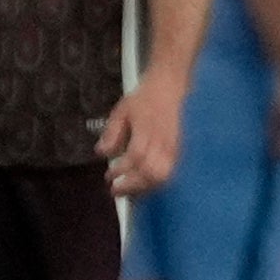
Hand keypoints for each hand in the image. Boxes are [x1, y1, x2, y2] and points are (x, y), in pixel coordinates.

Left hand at [99, 83, 184, 198]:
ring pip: (162, 175)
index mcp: (146, 130)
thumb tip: (101, 152)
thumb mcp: (122, 111)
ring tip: (130, 191)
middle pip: (150, 172)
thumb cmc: (145, 98)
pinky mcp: (178, 151)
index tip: (109, 176)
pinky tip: (144, 184)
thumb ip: (112, 132)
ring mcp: (172, 148)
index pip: (135, 157)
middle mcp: (161, 141)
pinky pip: (170, 172)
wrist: (171, 88)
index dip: (121, 170)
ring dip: (144, 187)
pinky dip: (155, 182)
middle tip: (116, 190)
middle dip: (132, 185)